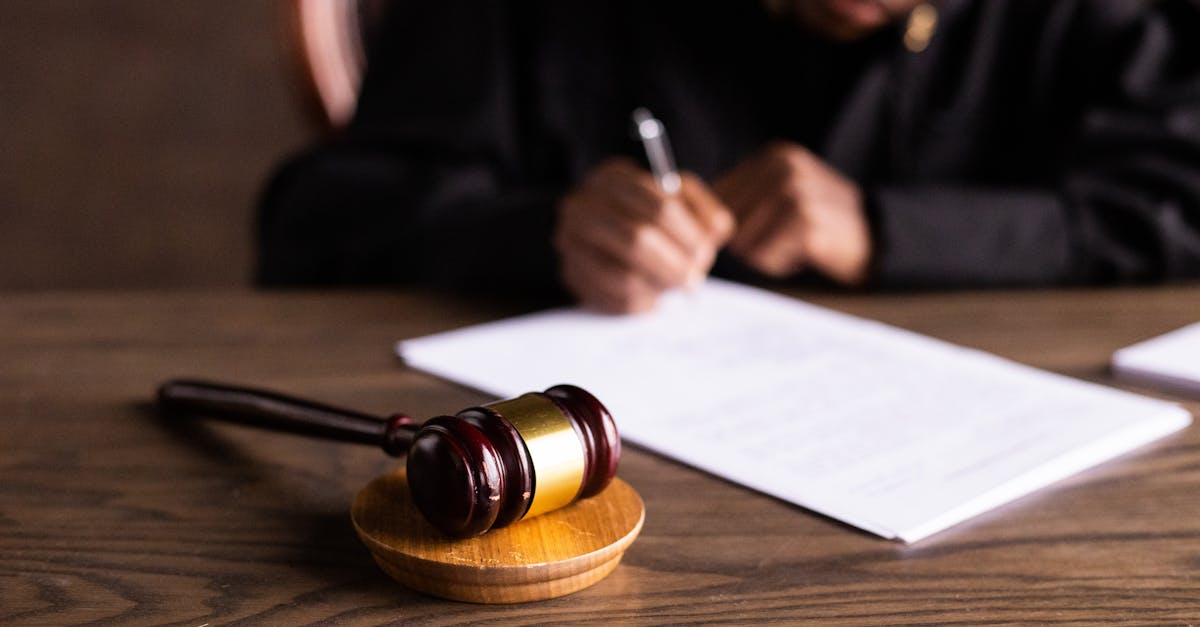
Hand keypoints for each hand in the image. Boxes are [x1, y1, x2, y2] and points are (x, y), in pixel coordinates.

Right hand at [555, 158, 733, 312]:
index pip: (660, 207)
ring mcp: (570, 241)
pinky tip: (652, 297)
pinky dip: (640, 304)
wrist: (604, 230)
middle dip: (674, 265)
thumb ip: (704, 211)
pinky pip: (610, 299)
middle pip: (638, 240)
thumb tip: (713, 234)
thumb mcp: (681, 199)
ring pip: (623, 275)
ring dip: (658, 287)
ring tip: (673, 287)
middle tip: (693, 280)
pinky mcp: (570, 274)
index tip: (705, 254)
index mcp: (613, 177)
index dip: (689, 236)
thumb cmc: (651, 214)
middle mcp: (582, 205)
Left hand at [714, 142, 871, 284]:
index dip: (727, 225)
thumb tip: (692, 220)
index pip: (717, 195)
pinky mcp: (805, 222)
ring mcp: (796, 192)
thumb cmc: (820, 223)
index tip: (758, 231)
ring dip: (764, 254)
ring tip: (794, 244)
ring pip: (743, 241)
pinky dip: (779, 264)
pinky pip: (764, 257)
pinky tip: (804, 253)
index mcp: (775, 156)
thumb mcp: (784, 193)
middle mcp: (784, 167)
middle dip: (748, 240)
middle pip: (727, 221)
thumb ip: (744, 198)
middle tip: (783, 238)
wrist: (877, 238)